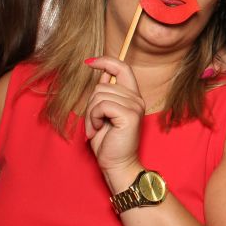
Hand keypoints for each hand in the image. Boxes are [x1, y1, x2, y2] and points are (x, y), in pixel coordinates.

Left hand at [84, 56, 145, 186]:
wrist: (116, 165)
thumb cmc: (108, 142)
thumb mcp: (103, 113)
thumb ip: (105, 94)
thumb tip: (101, 74)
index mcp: (132, 96)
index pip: (123, 68)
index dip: (106, 61)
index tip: (89, 62)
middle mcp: (136, 98)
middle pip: (102, 85)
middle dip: (90, 104)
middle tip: (93, 124)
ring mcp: (134, 106)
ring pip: (99, 95)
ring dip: (90, 114)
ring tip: (96, 128)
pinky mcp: (129, 115)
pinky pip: (102, 105)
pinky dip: (93, 118)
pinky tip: (98, 129)